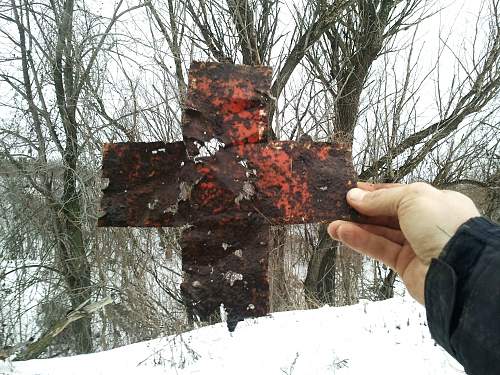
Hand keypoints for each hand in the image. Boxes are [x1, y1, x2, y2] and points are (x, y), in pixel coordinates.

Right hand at [328, 182, 479, 303]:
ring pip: (380, 233)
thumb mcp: (411, 198)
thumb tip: (354, 196)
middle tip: (336, 208)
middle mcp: (425, 223)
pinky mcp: (405, 265)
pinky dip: (361, 242)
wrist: (461, 269)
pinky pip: (379, 249)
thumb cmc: (444, 225)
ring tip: (332, 224)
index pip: (398, 194)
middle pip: (386, 214)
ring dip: (355, 227)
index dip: (373, 193)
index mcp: (433, 202)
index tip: (350, 191)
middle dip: (360, 211)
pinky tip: (343, 234)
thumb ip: (380, 199)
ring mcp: (416, 245)